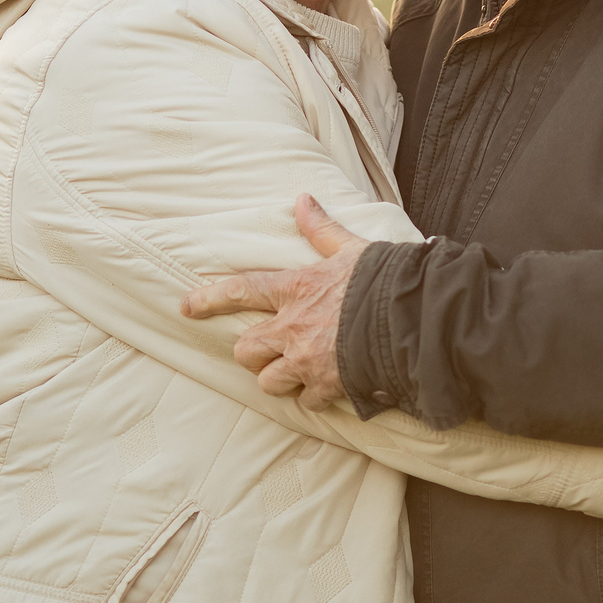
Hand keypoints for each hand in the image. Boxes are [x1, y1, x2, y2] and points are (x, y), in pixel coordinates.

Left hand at [179, 195, 364, 410]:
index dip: (210, 299)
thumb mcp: (352, 249)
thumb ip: (323, 230)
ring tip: (298, 372)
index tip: (187, 307)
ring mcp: (307, 359)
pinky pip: (305, 401)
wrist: (414, 319)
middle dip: (254, 353)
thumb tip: (303, 200)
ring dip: (280, 378)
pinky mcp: (327, 385)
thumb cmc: (385, 281)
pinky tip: (326, 388)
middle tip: (270, 350)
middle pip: (246, 350)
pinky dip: (313, 397)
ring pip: (268, 381)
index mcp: (296, 288)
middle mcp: (292, 327)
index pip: (241, 290)